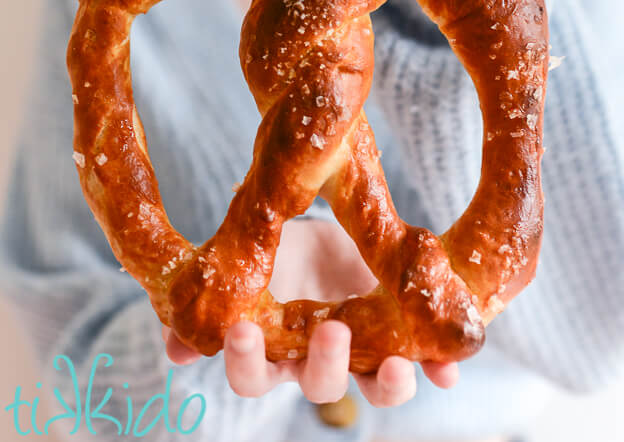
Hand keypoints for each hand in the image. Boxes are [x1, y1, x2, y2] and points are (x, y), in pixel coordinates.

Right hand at [162, 218, 458, 405]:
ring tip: (397, 367)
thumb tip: (171, 344)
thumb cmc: (288, 255)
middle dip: (324, 366)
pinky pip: (423, 366)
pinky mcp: (398, 338)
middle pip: (319, 386)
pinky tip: (447, 368)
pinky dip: (437, 370)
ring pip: (372, 387)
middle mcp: (319, 359)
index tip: (240, 330)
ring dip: (386, 384)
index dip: (245, 361)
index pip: (254, 372)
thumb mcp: (254, 264)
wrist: (335, 242)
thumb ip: (220, 294)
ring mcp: (361, 353)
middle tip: (331, 332)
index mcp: (278, 345)